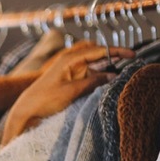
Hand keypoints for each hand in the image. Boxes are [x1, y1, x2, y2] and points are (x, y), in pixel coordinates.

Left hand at [0, 41, 134, 144]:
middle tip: (129, 64)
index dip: (117, 51)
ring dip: (106, 71)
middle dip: (113, 58)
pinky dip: (98, 79)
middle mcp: (71, 61)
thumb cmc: (44, 99)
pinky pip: (89, 76)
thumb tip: (112, 75)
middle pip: (98, 55)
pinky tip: (106, 85)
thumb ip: (93, 82)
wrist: (27, 110)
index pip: (98, 50)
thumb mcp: (72, 91)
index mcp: (70, 59)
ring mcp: (70, 70)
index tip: (132, 54)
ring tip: (119, 78)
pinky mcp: (70, 80)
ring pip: (95, 66)